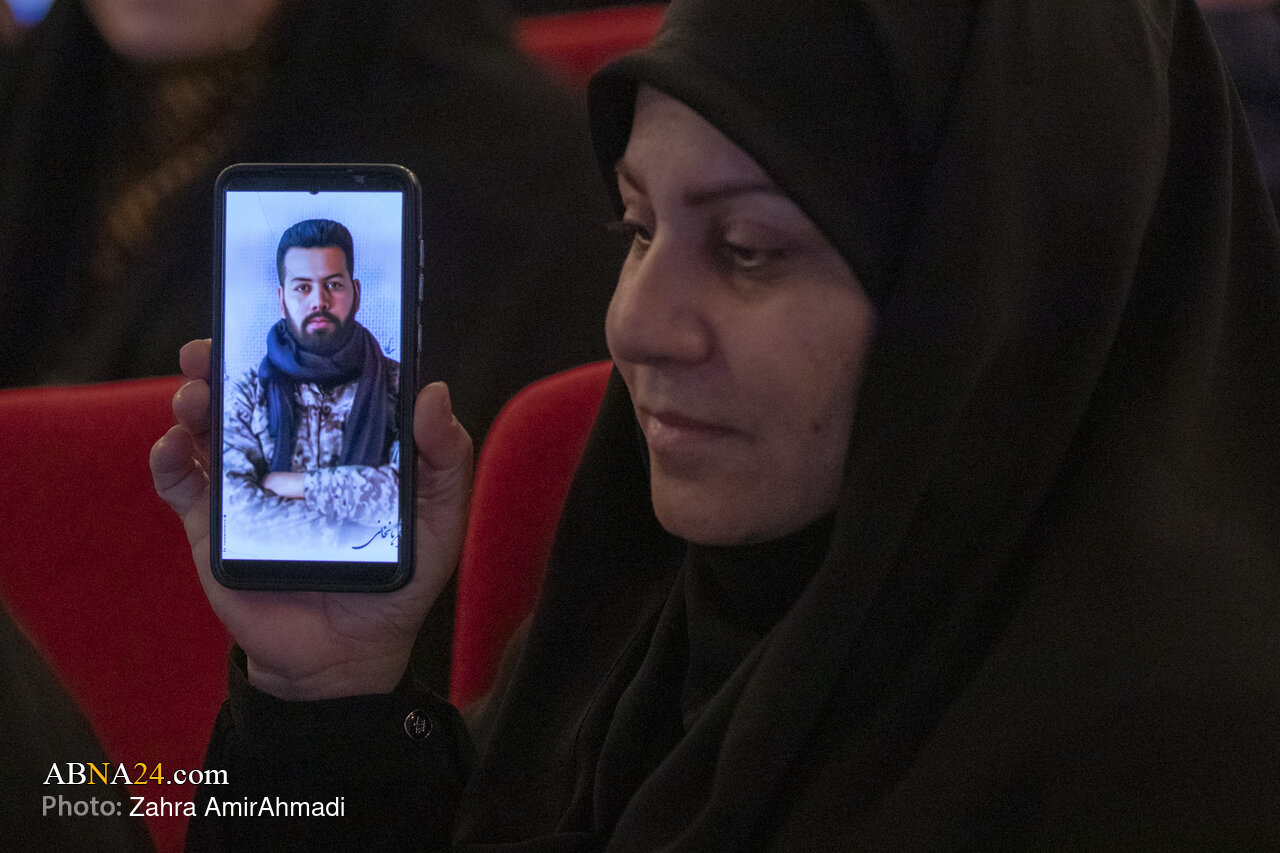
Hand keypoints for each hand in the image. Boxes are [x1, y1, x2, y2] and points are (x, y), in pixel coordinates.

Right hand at [150, 339, 472, 699]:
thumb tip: (433, 391)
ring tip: (194, 393)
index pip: (317, 379)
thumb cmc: (398, 579)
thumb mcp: (438, 518)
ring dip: (193, 400)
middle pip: (251, 392)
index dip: (301, 346)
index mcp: (341, 441)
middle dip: (226, 359)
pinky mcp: (212, 525)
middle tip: (215, 344)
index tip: (290, 319)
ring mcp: (247, 485)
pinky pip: (180, 485)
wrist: (348, 655)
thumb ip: (445, 458)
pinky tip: (175, 447)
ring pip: (208, 427)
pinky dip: (168, 460)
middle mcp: (290, 452)